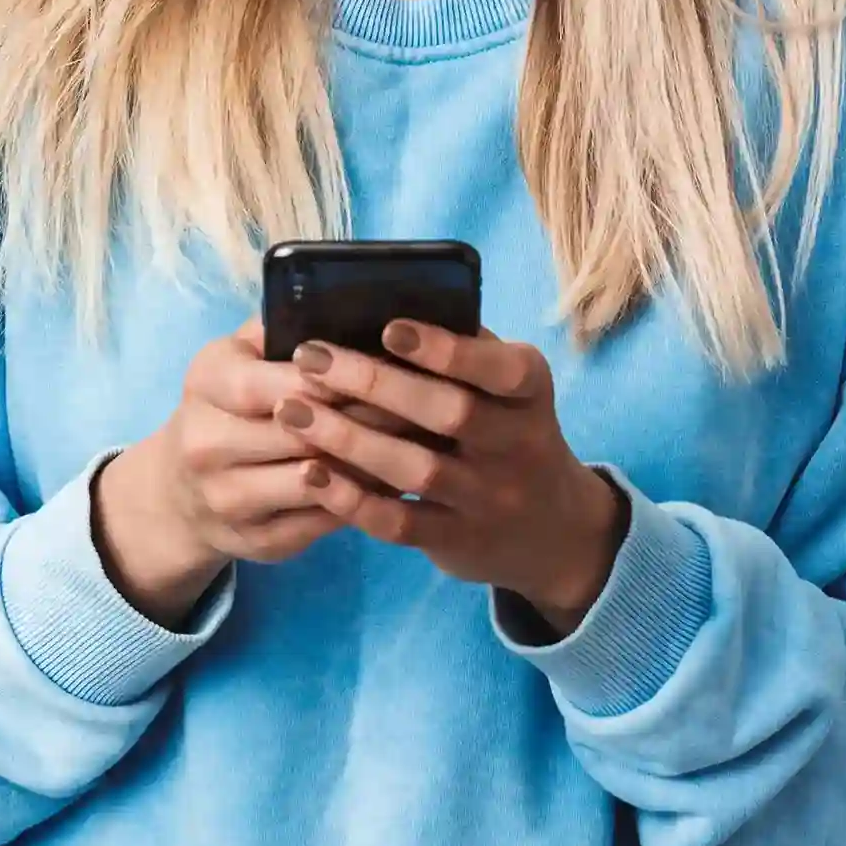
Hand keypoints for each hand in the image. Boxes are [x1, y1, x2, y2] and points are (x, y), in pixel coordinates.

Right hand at [95, 315, 395, 624]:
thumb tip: (348, 302)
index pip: (283, 381)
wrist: (179, 491)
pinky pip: (322, 522)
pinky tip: (396, 483)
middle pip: (304, 434)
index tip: (391, 367)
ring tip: (419, 444)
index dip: (341, 378)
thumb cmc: (227, 403)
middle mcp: (207, 445)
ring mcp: (228, 499)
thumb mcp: (237, 355)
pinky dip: (362, 502)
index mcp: (207, 383)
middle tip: (425, 406)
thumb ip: (281, 327)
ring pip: (317, 483)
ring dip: (371, 464)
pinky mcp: (256, 543)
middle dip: (368, 419)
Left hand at [272, 320, 630, 632]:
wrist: (553, 529)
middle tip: (310, 358)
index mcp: (529, 392)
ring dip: (349, 438)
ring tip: (292, 411)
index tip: (389, 327)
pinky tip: (310, 472)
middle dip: (374, 382)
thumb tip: (383, 304)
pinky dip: (352, 499)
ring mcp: (489, 498)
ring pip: (416, 469)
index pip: (499, 368)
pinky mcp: (459, 541)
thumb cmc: (508, 431)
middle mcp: (517, 445)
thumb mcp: (509, 390)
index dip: (446, 349)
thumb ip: (465, 352)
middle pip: (448, 413)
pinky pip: (400, 523)